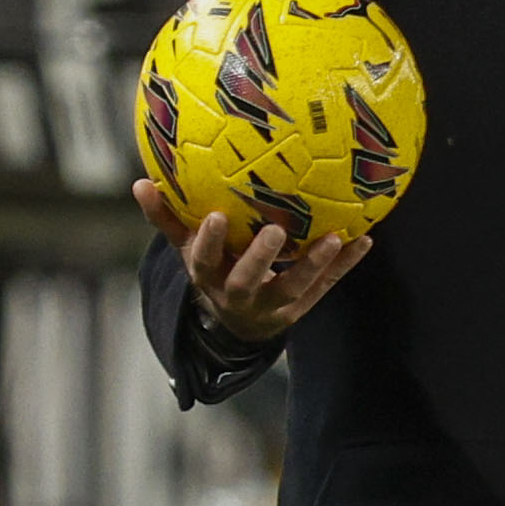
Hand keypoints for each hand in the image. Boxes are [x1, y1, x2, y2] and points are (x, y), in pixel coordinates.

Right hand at [134, 179, 369, 342]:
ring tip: (333, 238)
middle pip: (248, 281)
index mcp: (210, 277)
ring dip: (314, 264)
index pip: (203, 262)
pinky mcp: (303, 305)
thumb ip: (168, 217)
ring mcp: (273, 304)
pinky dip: (345, 265)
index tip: (217, 215)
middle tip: (277, 231)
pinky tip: (365, 240)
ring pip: (292, 288)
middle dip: (260, 258)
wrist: (240, 322)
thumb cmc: (216, 270)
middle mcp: (239, 294)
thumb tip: (140, 183)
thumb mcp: (189, 249)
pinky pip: (326, 286)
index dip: (209, 242)